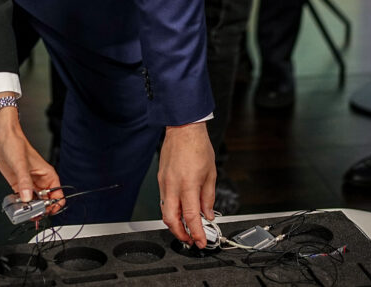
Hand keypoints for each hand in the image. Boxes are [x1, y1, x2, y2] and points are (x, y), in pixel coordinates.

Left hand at [0, 95, 62, 214]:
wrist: (2, 138)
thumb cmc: (16, 143)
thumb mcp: (21, 164)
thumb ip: (25, 182)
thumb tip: (28, 198)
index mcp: (47, 174)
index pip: (57, 194)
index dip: (54, 204)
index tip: (46, 210)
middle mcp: (39, 180)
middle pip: (46, 201)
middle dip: (41, 209)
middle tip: (33, 214)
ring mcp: (29, 183)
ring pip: (34, 201)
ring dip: (30, 208)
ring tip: (24, 211)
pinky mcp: (18, 184)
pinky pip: (23, 198)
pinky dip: (21, 204)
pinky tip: (17, 205)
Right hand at [158, 121, 216, 247]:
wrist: (183, 129)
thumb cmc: (197, 146)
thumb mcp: (210, 173)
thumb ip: (208, 197)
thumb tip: (208, 213)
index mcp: (188, 185)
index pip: (191, 217)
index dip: (196, 233)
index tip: (201, 241)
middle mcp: (173, 186)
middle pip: (171, 219)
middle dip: (180, 233)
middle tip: (190, 239)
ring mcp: (164, 183)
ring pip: (165, 211)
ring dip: (175, 223)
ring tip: (186, 228)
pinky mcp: (160, 179)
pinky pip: (164, 200)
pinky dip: (172, 210)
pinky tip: (181, 211)